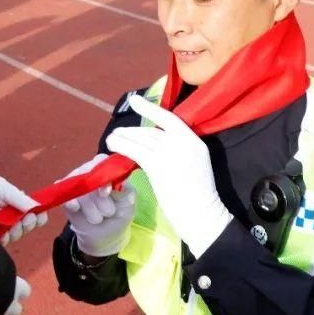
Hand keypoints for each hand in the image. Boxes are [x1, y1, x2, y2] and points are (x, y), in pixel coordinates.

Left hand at [0, 174, 47, 245]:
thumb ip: (22, 200)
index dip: (39, 218)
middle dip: (28, 224)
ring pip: (17, 235)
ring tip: (11, 224)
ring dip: (16, 231)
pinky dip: (5, 238)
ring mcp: (6, 226)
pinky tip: (3, 232)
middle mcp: (16, 218)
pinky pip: (4, 241)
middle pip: (29, 228)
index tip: (37, 215)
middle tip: (23, 219)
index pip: (38, 217)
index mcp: (22, 207)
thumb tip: (36, 207)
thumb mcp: (9, 191)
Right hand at [61, 154, 135, 256]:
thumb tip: (116, 185)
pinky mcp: (66, 197)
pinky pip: (64, 195)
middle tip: (108, 212)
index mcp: (106, 170)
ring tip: (98, 218)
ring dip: (89, 208)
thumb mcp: (128, 203)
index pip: (101, 161)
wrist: (106, 235)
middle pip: (87, 175)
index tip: (105, 193)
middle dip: (98, 199)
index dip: (102, 175)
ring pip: (78, 189)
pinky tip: (76, 208)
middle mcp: (89, 173)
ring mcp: (76, 184)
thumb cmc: (119, 214)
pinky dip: (70, 202)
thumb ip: (124, 191)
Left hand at [105, 94, 231, 258]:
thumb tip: (155, 142)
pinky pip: (135, 151)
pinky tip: (114, 146)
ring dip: (123, 137)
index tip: (135, 100)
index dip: (150, 108)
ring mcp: (170, 152)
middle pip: (151, 130)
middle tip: (119, 132)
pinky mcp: (158, 165)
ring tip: (112, 138)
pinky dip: (123, 147)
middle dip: (132, 131)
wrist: (202, 214)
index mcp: (194, 141)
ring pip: (141, 138)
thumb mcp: (195, 163)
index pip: (170, 119)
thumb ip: (179, 149)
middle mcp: (183, 142)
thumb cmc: (199, 194)